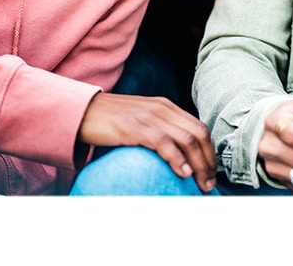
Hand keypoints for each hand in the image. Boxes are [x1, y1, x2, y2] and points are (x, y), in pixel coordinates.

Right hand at [78, 92, 216, 192]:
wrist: (81, 111)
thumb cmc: (110, 121)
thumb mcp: (141, 120)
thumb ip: (159, 130)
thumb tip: (176, 156)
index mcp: (166, 107)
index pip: (199, 127)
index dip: (209, 152)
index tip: (211, 173)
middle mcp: (162, 109)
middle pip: (198, 134)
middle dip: (208, 161)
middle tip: (209, 184)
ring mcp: (149, 116)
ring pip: (187, 139)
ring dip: (198, 165)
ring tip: (200, 184)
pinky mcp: (135, 127)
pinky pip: (164, 143)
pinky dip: (178, 159)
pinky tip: (183, 173)